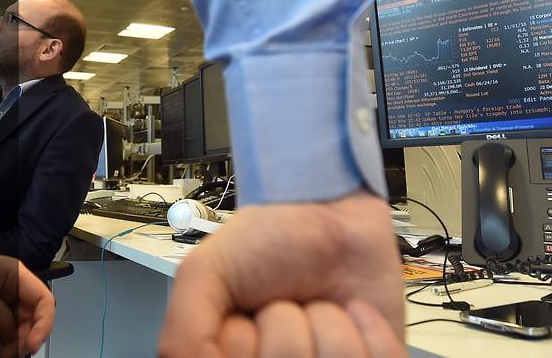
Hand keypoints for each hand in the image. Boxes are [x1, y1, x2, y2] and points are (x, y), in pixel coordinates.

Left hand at [0, 240, 54, 357]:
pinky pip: (3, 328)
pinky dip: (5, 342)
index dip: (44, 324)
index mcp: (13, 272)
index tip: (30, 347)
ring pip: (19, 325)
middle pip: (33, 315)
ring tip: (3, 355)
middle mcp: (10, 284)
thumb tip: (16, 339)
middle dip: (27, 336)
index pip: (44, 299)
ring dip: (16, 342)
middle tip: (10, 356)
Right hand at [158, 192, 405, 357]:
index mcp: (234, 355)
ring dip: (326, 321)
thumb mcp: (204, 275)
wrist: (327, 208)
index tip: (242, 316)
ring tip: (317, 301)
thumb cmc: (267, 238)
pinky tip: (352, 309)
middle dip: (282, 324)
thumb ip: (183, 335)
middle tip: (281, 301)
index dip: (240, 340)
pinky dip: (368, 329)